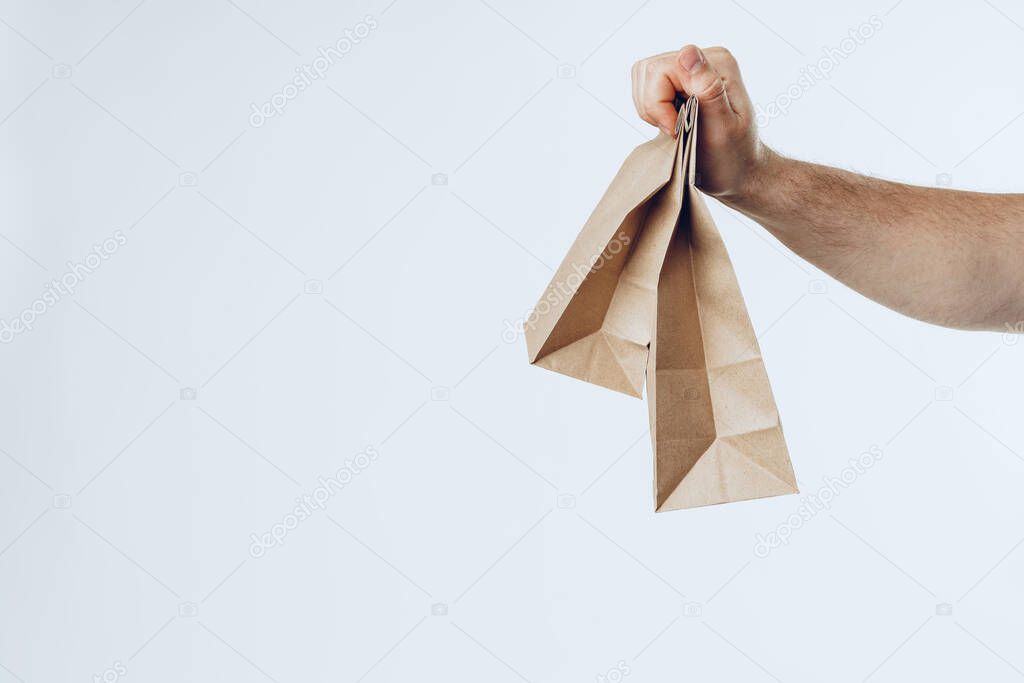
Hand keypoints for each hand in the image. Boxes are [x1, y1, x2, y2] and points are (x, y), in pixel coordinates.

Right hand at [631, 45, 770, 202]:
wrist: (739, 169)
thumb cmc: (734, 155)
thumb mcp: (723, 127)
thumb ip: (708, 88)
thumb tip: (688, 53)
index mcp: (718, 64)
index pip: (661, 70)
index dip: (658, 104)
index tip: (676, 130)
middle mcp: (705, 58)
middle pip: (649, 70)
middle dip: (652, 106)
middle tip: (674, 130)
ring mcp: (690, 68)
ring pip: (643, 76)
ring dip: (650, 108)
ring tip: (673, 127)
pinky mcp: (679, 80)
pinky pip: (646, 85)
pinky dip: (651, 109)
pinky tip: (671, 123)